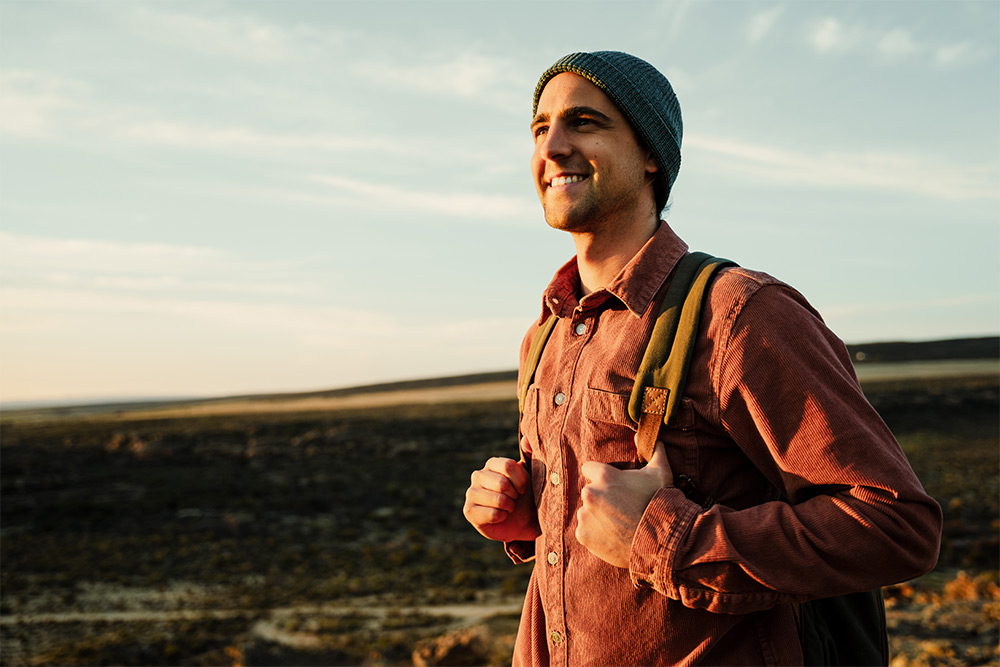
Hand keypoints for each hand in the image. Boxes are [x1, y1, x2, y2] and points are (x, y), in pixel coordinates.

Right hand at [463, 439, 540, 542]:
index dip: (521, 481)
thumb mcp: (533, 474)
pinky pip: (493, 514)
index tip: (523, 488)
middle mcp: (478, 475)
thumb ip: (532, 454)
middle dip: (515, 496)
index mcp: (493, 463)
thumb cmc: (526, 496)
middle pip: (503, 483)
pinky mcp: (469, 511)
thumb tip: (526, 439)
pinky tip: (500, 517)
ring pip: (498, 499)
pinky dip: (502, 517)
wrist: (522, 522)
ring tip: (508, 508)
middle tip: (515, 499)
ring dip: (509, 507)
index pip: (509, 466)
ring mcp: (471, 492)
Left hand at [575, 439, 672, 567]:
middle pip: (590, 492)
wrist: (660, 542)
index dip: (601, 476)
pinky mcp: (583, 535)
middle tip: (620, 508)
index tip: (612, 485)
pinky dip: (595, 534)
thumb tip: (642, 435)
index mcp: (604, 476)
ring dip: (597, 516)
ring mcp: (585, 515)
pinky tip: (613, 536)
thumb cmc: (660, 504)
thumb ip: (653, 449)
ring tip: (618, 524)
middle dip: (601, 497)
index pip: (589, 468)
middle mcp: (590, 493)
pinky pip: (585, 530)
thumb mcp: (661, 472)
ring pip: (586, 511)